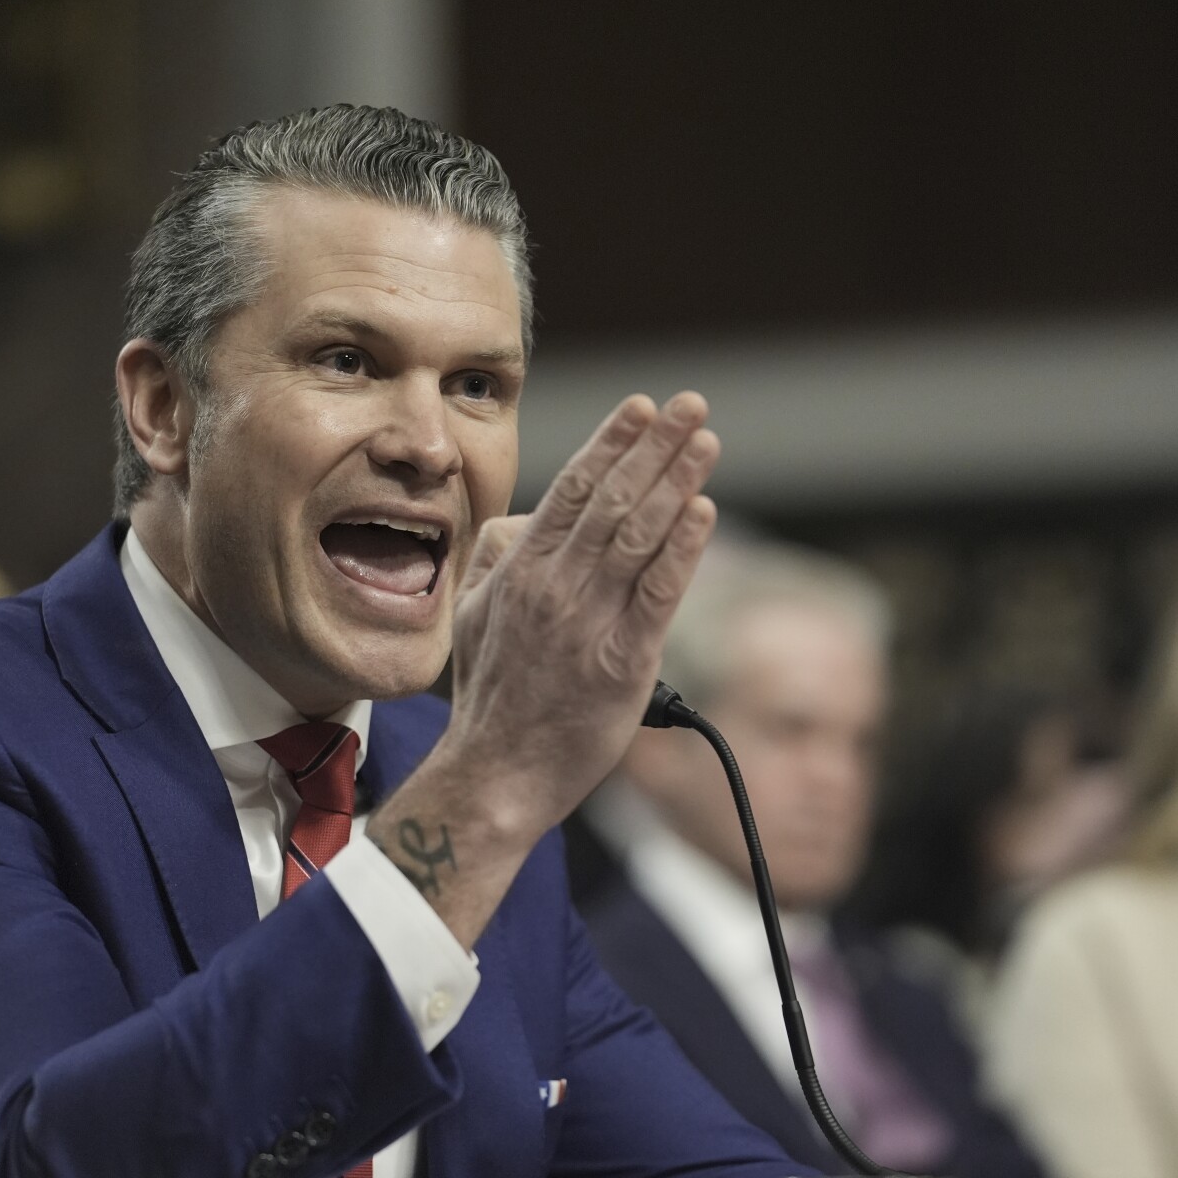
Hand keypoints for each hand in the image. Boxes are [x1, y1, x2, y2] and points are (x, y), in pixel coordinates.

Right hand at [368, 392, 719, 948]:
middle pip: (613, 499)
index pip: (573, 489)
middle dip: (655, 446)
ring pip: (638, 535)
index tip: (643, 408)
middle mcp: (554, 587)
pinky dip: (682, 549)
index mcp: (519, 571)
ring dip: (675, 481)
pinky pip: (657, 594)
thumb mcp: (472, 615)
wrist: (496, 772)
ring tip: (705, 441)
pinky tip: (703, 512)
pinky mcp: (621, 662)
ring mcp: (587, 623)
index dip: (611, 442)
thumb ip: (496, 560)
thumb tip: (525, 521)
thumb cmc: (491, 696)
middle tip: (691, 405)